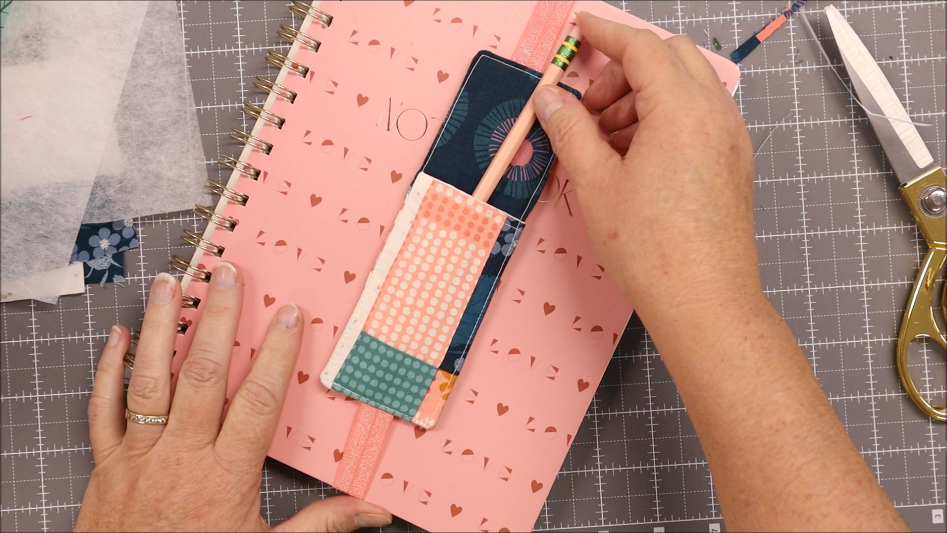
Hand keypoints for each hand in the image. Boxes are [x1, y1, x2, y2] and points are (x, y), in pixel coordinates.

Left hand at [75, 265, 391, 531]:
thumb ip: (320, 525)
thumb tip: (371, 513)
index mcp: (225, 475)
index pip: (257, 401)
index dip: (277, 354)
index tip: (289, 315)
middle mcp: (181, 456)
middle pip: (201, 375)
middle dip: (218, 320)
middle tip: (227, 275)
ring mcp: (139, 455)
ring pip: (149, 380)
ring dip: (161, 328)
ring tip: (171, 284)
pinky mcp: (107, 463)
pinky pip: (102, 409)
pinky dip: (107, 370)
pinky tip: (117, 336)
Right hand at [534, 12, 761, 327]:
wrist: (704, 300)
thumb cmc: (654, 249)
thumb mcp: (596, 182)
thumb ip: (569, 130)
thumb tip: (550, 99)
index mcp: (682, 109)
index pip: (641, 47)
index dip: (604, 34)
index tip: (581, 29)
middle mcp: (715, 114)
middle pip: (669, 58)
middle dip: (624, 69)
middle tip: (588, 106)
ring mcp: (730, 138)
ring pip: (686, 87)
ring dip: (642, 96)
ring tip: (606, 141)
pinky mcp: (733, 162)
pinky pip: (698, 117)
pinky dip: (665, 119)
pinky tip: (635, 159)